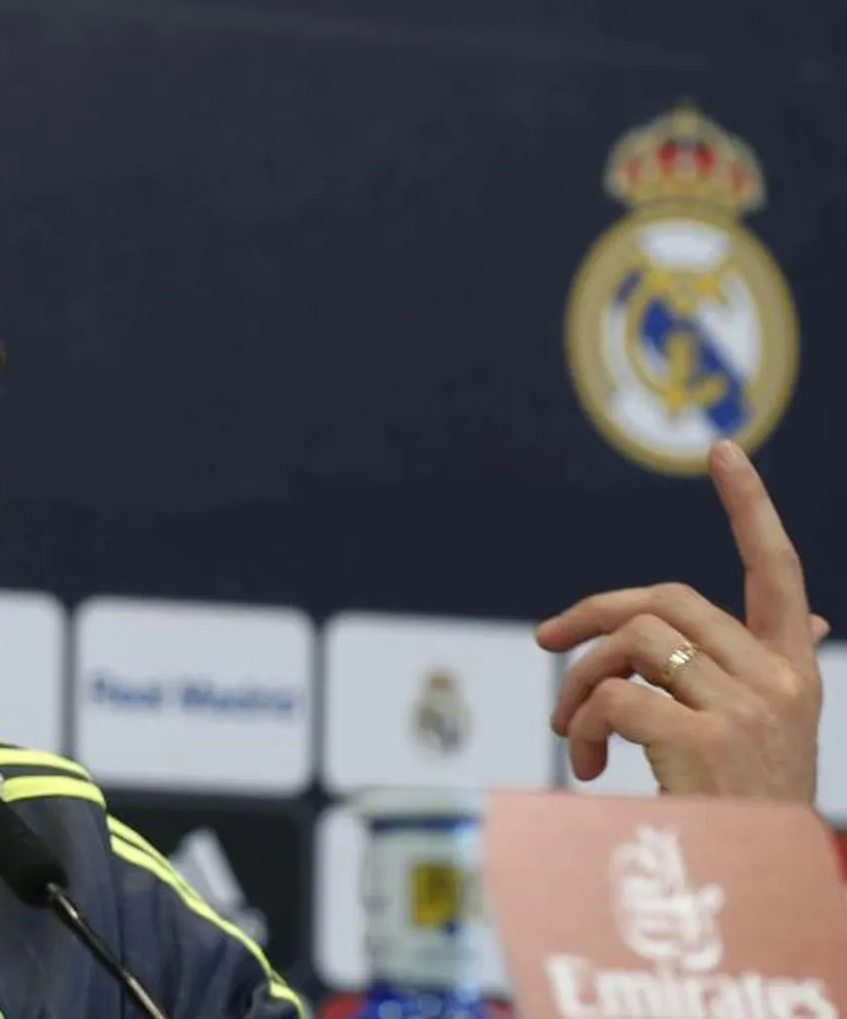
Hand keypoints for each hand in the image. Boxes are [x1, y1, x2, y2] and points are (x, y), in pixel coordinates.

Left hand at [539, 439, 823, 801]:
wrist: (758, 892)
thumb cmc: (748, 815)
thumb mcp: (769, 735)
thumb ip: (755, 673)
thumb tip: (781, 615)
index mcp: (797, 672)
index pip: (778, 571)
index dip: (751, 507)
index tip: (722, 452)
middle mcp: (779, 681)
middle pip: (666, 600)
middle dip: (593, 614)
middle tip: (548, 644)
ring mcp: (744, 707)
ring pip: (631, 644)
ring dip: (579, 681)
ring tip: (571, 732)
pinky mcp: (701, 738)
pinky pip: (612, 695)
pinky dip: (581, 723)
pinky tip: (587, 766)